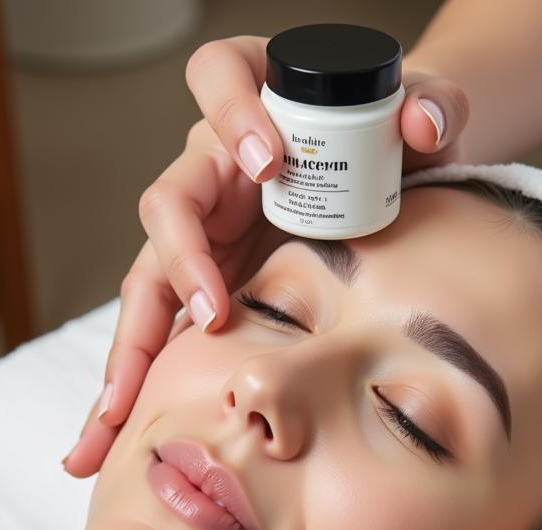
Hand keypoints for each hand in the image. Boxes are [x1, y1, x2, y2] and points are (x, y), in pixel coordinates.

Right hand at [61, 36, 469, 477]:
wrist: (375, 177)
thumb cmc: (384, 136)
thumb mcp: (415, 111)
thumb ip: (432, 104)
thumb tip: (426, 121)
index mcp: (251, 103)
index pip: (218, 79)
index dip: (234, 116)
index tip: (270, 161)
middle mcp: (211, 172)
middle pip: (166, 206)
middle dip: (182, 262)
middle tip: (212, 313)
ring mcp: (200, 238)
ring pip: (147, 285)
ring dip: (133, 348)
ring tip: (119, 411)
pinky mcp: (201, 291)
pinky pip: (157, 337)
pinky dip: (131, 388)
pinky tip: (109, 437)